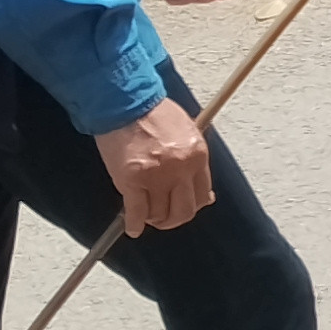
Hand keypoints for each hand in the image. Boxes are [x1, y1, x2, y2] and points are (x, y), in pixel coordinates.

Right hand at [95, 98, 214, 234]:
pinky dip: (134, 224)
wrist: (126, 102)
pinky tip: (132, 228)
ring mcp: (156, 176)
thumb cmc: (153, 113)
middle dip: (173, 219)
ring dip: (152, 219)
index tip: (186, 208)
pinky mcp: (132, 180)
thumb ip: (193, 161)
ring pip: (159, 214)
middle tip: (164, 218)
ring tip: (146, 215)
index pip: (202, 194)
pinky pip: (136, 212)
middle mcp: (180, 168)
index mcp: (197, 155)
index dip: (193, 206)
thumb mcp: (187, 132)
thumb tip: (204, 193)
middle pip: (184, 211)